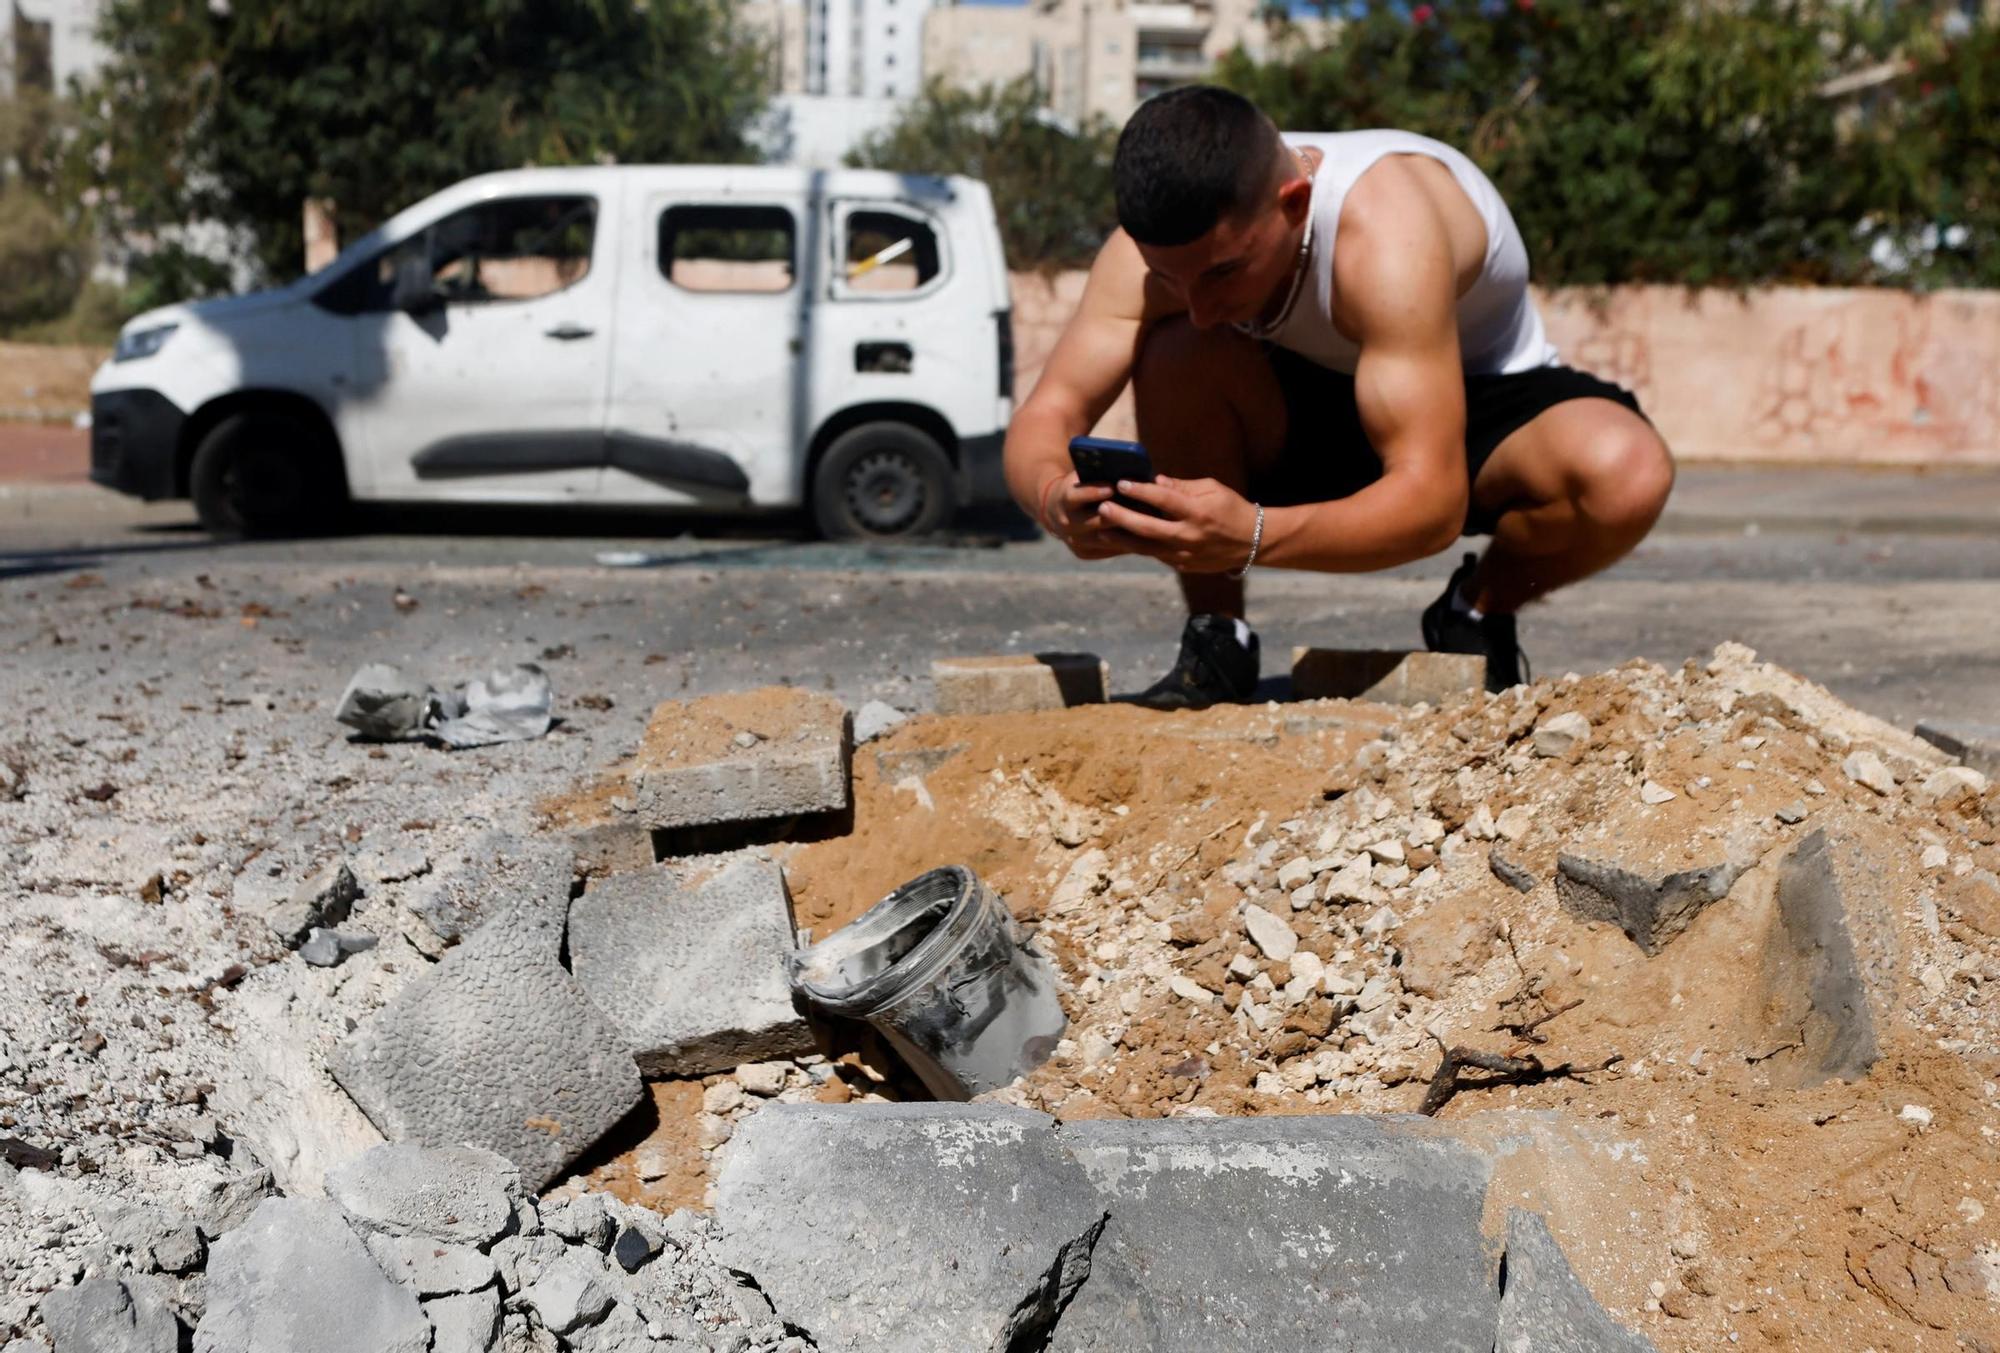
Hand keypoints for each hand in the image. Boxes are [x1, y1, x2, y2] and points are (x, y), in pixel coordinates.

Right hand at [1038, 472, 1148, 560]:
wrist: (1056, 510)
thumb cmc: (1080, 485)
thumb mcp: (1083, 475)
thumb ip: (1099, 472)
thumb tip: (1129, 471)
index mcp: (1064, 499)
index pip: (1076, 496)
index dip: (1094, 492)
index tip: (1112, 487)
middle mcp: (1067, 523)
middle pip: (1095, 520)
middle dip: (1119, 513)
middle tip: (1143, 506)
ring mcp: (1075, 541)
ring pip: (1106, 538)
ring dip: (1128, 529)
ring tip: (1151, 521)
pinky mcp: (1084, 553)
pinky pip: (1109, 549)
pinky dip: (1127, 541)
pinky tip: (1146, 534)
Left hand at [1096, 476, 1260, 573]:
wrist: (1252, 542)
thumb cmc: (1231, 508)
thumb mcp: (1212, 489)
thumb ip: (1182, 487)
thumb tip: (1156, 481)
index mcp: (1198, 513)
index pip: (1164, 500)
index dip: (1141, 490)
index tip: (1121, 482)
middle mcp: (1190, 536)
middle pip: (1148, 528)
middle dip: (1122, 517)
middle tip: (1102, 508)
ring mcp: (1185, 555)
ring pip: (1147, 548)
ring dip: (1122, 539)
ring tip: (1102, 530)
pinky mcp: (1183, 567)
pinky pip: (1156, 556)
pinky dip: (1138, 548)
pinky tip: (1122, 541)